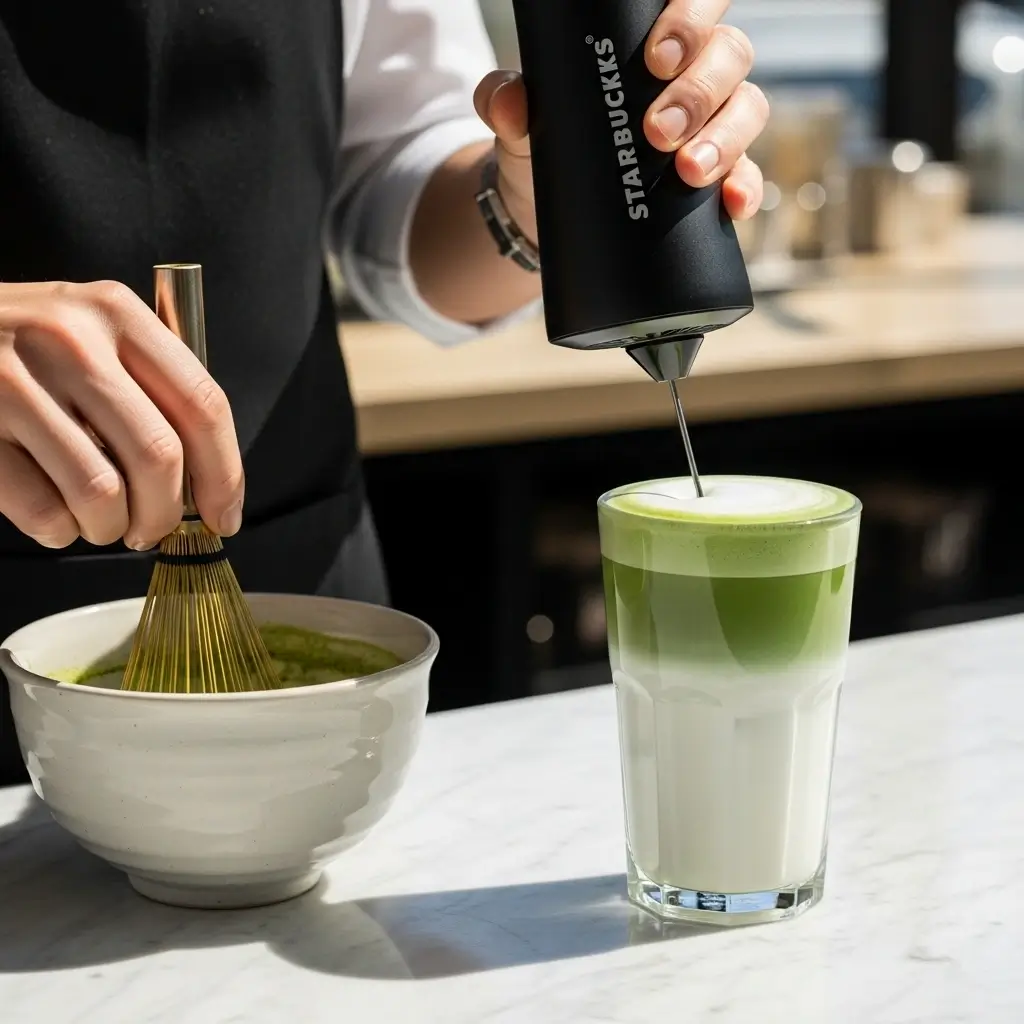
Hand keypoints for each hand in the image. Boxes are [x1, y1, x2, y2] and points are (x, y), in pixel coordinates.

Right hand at [0, 281, 243, 550]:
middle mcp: (70, 338)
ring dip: (110, 529)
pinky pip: (42, 510)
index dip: (225, 475)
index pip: (203, 405)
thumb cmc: (23, 346)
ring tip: (102, 524)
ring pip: (102, 492)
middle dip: (165, 515)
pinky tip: (55, 516)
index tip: (224, 517)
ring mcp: (13, 380)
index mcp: (116, 313)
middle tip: (152, 531)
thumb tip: (209, 484)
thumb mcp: (91, 333)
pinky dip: (59, 531)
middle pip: (158, 456)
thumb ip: (149, 388)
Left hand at [475, 0, 767, 238]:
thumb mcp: (521, 120)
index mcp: (657, 40)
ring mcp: (713, 123)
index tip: (657, 58)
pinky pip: (748, 173)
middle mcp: (696, 72)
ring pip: (747, 109)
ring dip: (723, 139)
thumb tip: (509, 105)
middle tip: (658, 130)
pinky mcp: (719, 175)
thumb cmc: (544, 139)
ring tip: (687, 171)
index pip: (696, 6)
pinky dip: (744, 187)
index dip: (691, 19)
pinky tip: (732, 202)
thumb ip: (505, 100)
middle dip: (698, 92)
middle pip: (729, 56)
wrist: (544, 207)